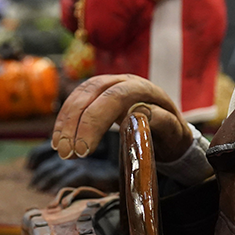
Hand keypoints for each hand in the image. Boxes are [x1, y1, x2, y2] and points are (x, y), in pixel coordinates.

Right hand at [51, 74, 191, 162]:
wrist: (171, 130)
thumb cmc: (173, 134)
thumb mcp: (175, 131)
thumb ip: (161, 121)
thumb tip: (139, 113)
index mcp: (144, 90)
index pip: (114, 98)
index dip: (95, 121)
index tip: (84, 150)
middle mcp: (125, 81)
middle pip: (92, 93)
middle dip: (75, 123)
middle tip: (67, 153)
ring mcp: (110, 84)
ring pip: (81, 94)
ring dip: (66, 120)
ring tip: (60, 148)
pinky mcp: (99, 93)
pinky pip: (77, 99)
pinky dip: (66, 118)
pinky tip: (59, 137)